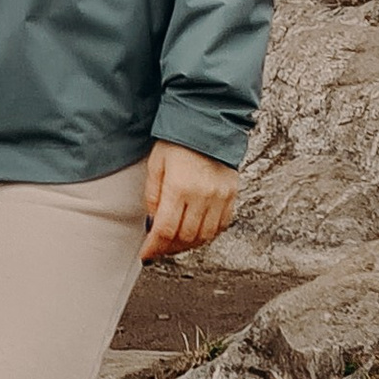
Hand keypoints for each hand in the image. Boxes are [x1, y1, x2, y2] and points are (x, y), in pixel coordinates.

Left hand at [141, 142, 238, 261]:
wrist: (208, 123)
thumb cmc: (179, 140)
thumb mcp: (156, 164)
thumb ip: (153, 196)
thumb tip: (153, 222)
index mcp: (179, 187)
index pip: (166, 230)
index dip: (154, 247)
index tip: (146, 255)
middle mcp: (202, 195)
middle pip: (185, 237)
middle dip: (169, 248)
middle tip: (159, 248)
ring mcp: (220, 197)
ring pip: (204, 236)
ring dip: (188, 244)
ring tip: (176, 241)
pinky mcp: (231, 195)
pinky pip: (221, 226)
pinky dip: (207, 234)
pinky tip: (196, 231)